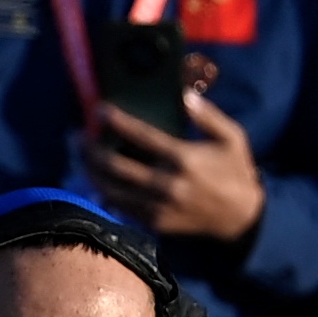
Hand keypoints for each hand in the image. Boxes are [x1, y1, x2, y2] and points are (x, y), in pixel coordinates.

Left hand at [83, 87, 265, 243]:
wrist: (240, 217)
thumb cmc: (235, 171)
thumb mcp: (232, 138)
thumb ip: (208, 116)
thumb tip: (184, 95)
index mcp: (184, 158)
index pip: (142, 136)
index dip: (118, 122)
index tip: (100, 110)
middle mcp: (166, 183)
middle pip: (114, 165)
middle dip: (90, 149)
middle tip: (77, 135)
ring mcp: (157, 205)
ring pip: (110, 188)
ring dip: (89, 171)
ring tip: (80, 155)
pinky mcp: (153, 221)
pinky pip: (120, 206)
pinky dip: (103, 192)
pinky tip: (94, 177)